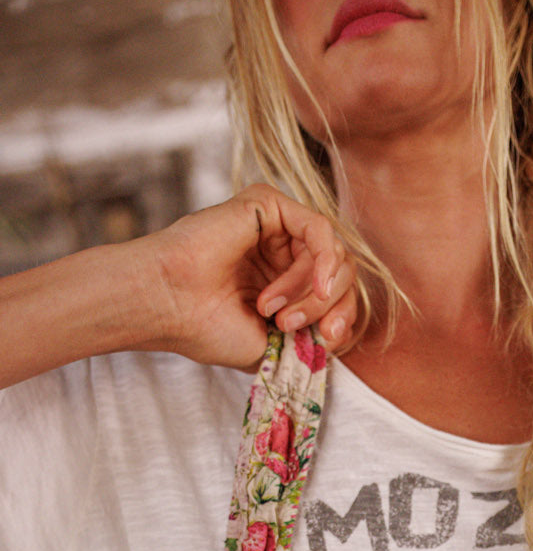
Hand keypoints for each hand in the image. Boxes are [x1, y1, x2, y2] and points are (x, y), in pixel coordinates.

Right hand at [148, 184, 357, 369]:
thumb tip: (343, 331)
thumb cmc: (208, 329)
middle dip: (327, 308)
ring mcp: (276, 227)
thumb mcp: (277, 346)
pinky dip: (321, 261)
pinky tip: (309, 284)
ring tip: (276, 312)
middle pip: (342, 272)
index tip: (327, 341)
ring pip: (333, 253)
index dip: (342, 318)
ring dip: (313, 292)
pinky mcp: (268, 204)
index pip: (338, 293)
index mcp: (284, 282)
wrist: (171, 307)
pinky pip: (320, 227)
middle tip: (290, 328)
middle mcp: (282, 252)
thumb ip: (314, 335)